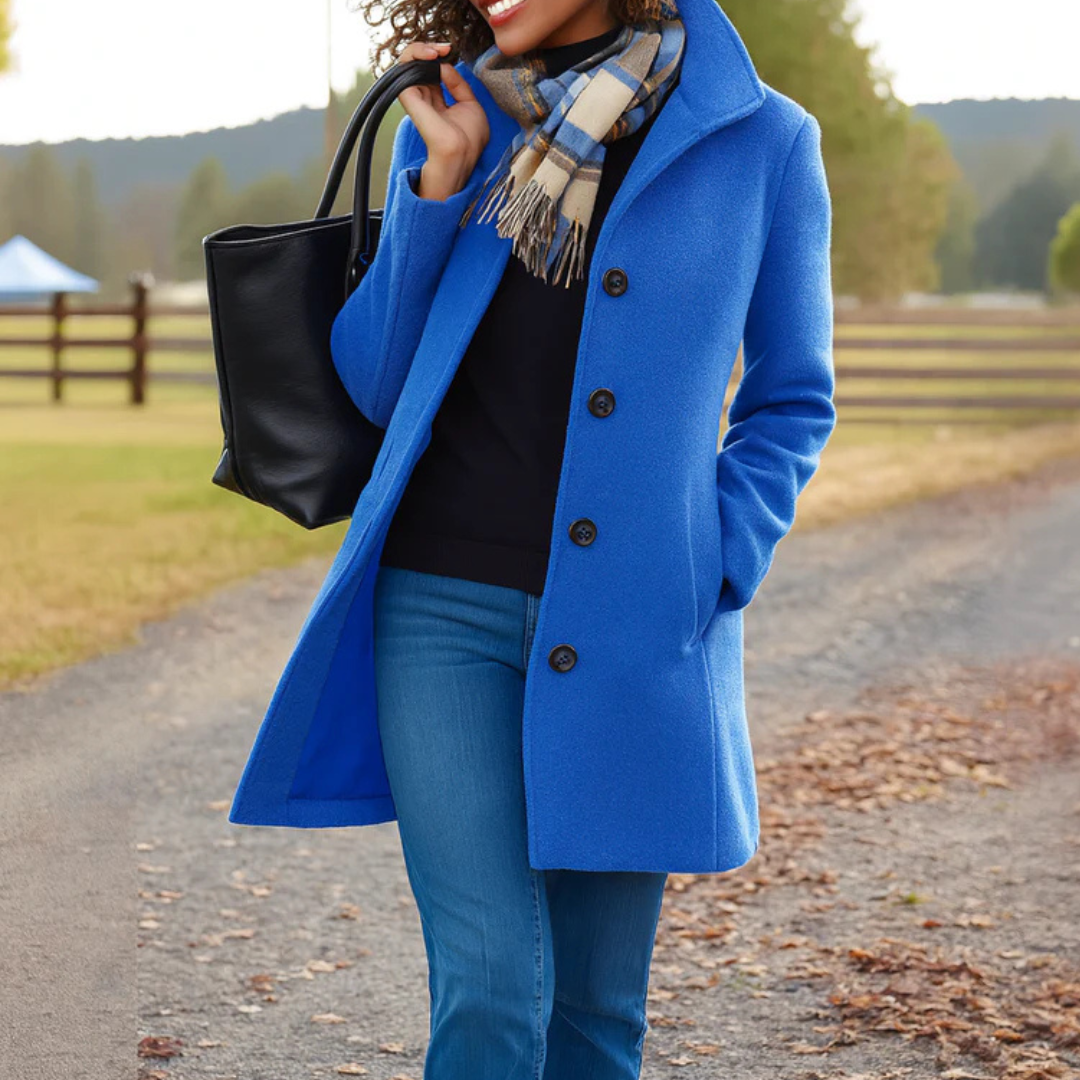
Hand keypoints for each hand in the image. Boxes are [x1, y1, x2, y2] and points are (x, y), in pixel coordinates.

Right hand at [395, 41, 489, 201]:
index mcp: (437, 101)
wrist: (460, 153)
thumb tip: (445, 66)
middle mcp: (423, 98)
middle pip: (417, 64)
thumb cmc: (469, 138)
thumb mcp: (471, 104)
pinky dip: (415, 54)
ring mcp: (414, 96)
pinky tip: (431, 55)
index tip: (450, 51)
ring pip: (407, 61)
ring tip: (437, 50)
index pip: (430, 71)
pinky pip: (402, 67)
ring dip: (421, 48)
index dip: (439, 57)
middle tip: (445, 48)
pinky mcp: (407, 95)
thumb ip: (458, 84)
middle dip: (430, 49)